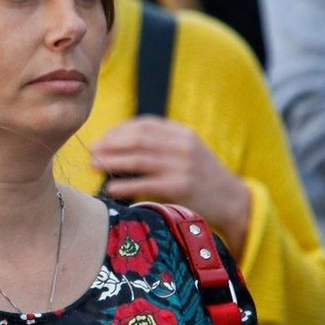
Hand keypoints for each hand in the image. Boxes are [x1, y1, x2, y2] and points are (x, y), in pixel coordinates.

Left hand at [92, 117, 252, 250]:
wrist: (232, 200)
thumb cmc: (203, 177)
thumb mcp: (188, 152)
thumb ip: (162, 144)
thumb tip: (122, 143)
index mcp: (183, 134)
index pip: (145, 124)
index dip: (119, 130)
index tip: (103, 138)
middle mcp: (183, 146)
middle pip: (138, 139)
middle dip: (111, 144)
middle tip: (93, 151)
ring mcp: (182, 166)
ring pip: (139, 159)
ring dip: (112, 161)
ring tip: (95, 165)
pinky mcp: (180, 187)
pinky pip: (146, 183)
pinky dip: (126, 184)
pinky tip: (111, 187)